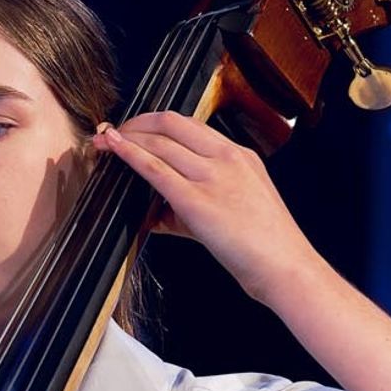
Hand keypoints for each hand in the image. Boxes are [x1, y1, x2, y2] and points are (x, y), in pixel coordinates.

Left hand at [92, 111, 321, 300]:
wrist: (286, 268)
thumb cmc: (265, 246)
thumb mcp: (237, 209)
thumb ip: (197, 205)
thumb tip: (157, 213)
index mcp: (239, 156)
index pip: (190, 126)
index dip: (156, 122)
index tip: (136, 128)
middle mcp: (226, 158)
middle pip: (172, 123)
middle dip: (136, 122)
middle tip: (114, 130)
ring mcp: (213, 177)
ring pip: (159, 142)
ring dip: (126, 137)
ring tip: (103, 140)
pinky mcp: (198, 201)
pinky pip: (155, 169)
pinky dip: (129, 153)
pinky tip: (112, 147)